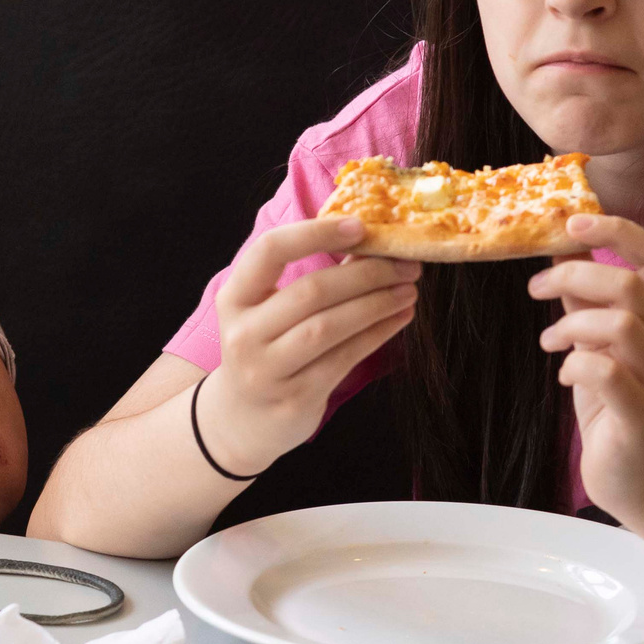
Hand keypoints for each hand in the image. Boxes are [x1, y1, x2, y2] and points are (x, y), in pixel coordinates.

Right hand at [197, 216, 421, 475]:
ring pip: (329, 326)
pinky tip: (399, 319)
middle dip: (366, 274)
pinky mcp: (294, 398)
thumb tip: (368, 243)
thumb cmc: (266, 350)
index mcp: (235, 298)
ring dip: (377, 304)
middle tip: (406, 265)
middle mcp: (243, 332)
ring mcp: (266, 369)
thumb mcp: (268, 312)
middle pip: (311, 291)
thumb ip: (309, 278)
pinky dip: (377, 334)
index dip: (316, 233)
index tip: (361, 227)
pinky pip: (343, 358)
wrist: (244, 417)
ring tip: (408, 290)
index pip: (270, 250)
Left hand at [529, 212, 643, 517]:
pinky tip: (566, 374)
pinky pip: (605, 371)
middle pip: (629, 285)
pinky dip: (574, 365)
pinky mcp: (643, 412)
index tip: (571, 224)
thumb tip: (559, 249)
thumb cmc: (617, 398)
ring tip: (550, 342)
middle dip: (573, 278)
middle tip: (536, 289)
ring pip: (618, 325)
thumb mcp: (600, 339)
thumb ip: (587, 298)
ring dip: (570, 326)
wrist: (639, 472)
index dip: (615, 231)